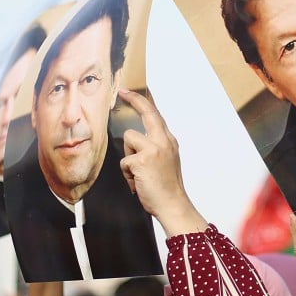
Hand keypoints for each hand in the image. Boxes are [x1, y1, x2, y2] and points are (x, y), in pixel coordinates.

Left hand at [118, 90, 205, 236]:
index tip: (130, 92)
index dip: (142, 101)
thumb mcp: (166, 161)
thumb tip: (135, 140)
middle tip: (122, 91)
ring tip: (138, 174)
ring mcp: (154, 149)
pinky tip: (137, 182)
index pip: (156, 115)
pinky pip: (124, 160)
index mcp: (169, 141)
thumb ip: (155, 147)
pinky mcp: (143, 160)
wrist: (173, 205)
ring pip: (129, 138)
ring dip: (128, 156)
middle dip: (134, 99)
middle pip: (147, 112)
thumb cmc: (167, 188)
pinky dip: (127, 174)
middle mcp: (164, 141)